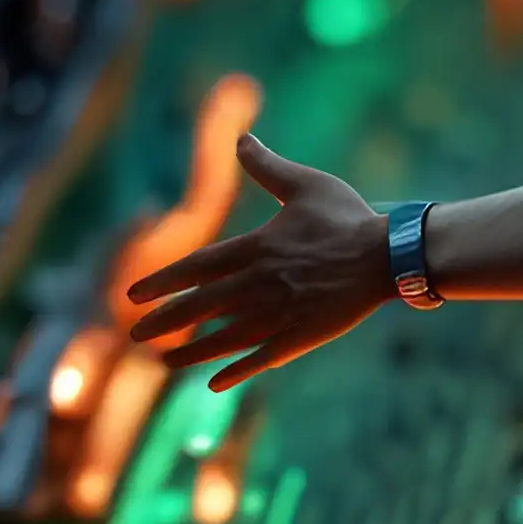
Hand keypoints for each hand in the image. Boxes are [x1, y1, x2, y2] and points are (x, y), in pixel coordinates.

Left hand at [127, 133, 391, 391]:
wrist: (388, 257)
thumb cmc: (348, 218)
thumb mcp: (305, 184)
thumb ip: (267, 167)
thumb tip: (241, 139)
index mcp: (256, 248)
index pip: (197, 267)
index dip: (163, 282)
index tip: (134, 295)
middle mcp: (259, 284)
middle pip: (201, 307)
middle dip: (165, 322)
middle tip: (135, 334)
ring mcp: (279, 314)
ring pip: (225, 338)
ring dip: (192, 352)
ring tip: (164, 363)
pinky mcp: (302, 337)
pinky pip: (261, 358)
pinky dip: (236, 371)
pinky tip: (215, 383)